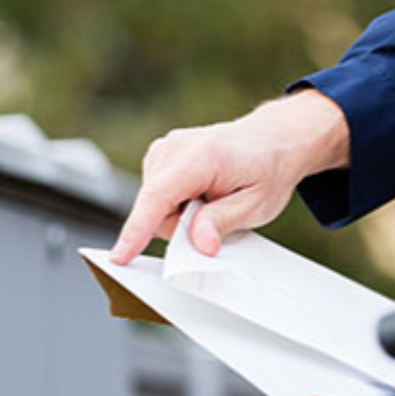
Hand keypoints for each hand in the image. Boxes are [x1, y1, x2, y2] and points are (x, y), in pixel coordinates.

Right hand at [110, 89, 349, 263]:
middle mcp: (176, 146)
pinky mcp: (160, 155)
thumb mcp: (257, 204)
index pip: (158, 197)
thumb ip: (222, 223)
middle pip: (155, 208)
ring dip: (181, 214)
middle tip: (218, 216)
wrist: (273, 139)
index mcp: (202, 156)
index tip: (121, 255)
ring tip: (214, 199)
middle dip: (181, 226)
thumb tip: (198, 245)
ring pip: (154, 205)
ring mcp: (165, 148)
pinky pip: (158, 196)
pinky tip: (202, 193)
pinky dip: (178, 204)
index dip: (137, 230)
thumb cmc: (267, 168)